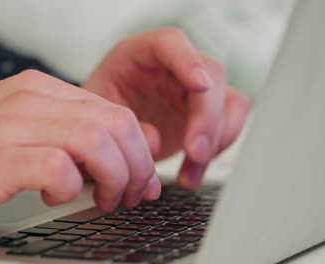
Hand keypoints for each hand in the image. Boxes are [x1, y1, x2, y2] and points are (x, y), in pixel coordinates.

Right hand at [0, 70, 160, 234]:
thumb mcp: (25, 132)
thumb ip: (75, 133)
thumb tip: (136, 142)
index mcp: (40, 90)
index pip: (114, 110)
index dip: (139, 149)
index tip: (142, 179)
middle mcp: (29, 99)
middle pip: (115, 124)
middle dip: (136, 166)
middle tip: (131, 195)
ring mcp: (12, 125)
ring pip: (96, 142)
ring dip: (113, 178)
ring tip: (102, 200)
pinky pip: (58, 167)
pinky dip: (71, 189)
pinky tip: (55, 198)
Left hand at [83, 27, 250, 189]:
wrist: (107, 133)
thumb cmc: (97, 117)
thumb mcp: (95, 117)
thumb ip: (120, 124)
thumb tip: (153, 142)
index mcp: (140, 54)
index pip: (170, 42)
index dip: (188, 60)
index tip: (200, 85)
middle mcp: (173, 66)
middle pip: (210, 74)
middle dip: (207, 117)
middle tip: (194, 152)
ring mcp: (193, 88)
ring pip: (228, 101)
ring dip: (215, 141)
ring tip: (187, 175)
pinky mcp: (205, 112)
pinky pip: (229, 124)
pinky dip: (216, 151)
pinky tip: (192, 171)